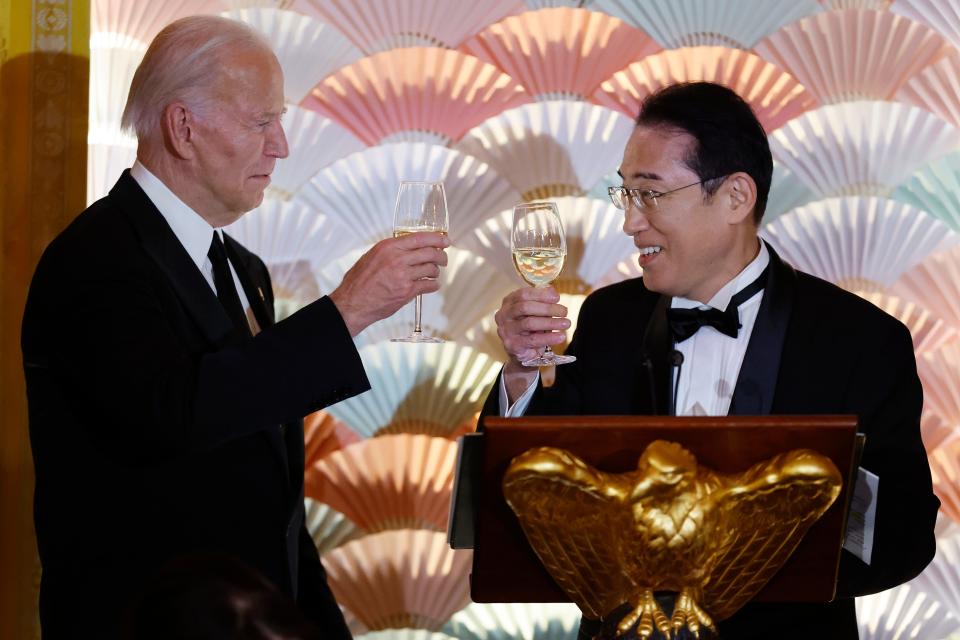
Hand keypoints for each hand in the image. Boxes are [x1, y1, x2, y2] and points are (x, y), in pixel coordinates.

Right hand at [330, 232, 448, 335]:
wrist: (353, 302)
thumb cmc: (359, 281)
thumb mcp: (371, 256)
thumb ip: (390, 250)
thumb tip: (407, 247)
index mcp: (389, 247)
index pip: (420, 238)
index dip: (437, 238)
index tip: (445, 240)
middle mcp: (397, 259)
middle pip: (430, 253)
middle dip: (441, 255)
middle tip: (443, 258)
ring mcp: (403, 276)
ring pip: (432, 269)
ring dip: (436, 271)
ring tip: (433, 273)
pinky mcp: (407, 292)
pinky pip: (429, 285)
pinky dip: (433, 285)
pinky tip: (431, 285)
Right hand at [495, 286, 569, 368]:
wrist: (520, 350)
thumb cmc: (529, 326)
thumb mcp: (535, 311)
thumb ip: (542, 301)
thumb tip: (552, 292)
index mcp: (509, 302)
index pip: (523, 294)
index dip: (540, 294)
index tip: (557, 297)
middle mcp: (504, 315)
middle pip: (525, 307)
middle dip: (547, 308)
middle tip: (564, 311)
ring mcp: (506, 330)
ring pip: (529, 323)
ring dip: (551, 322)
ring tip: (566, 323)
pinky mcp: (512, 345)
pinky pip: (533, 340)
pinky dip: (549, 338)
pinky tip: (560, 336)